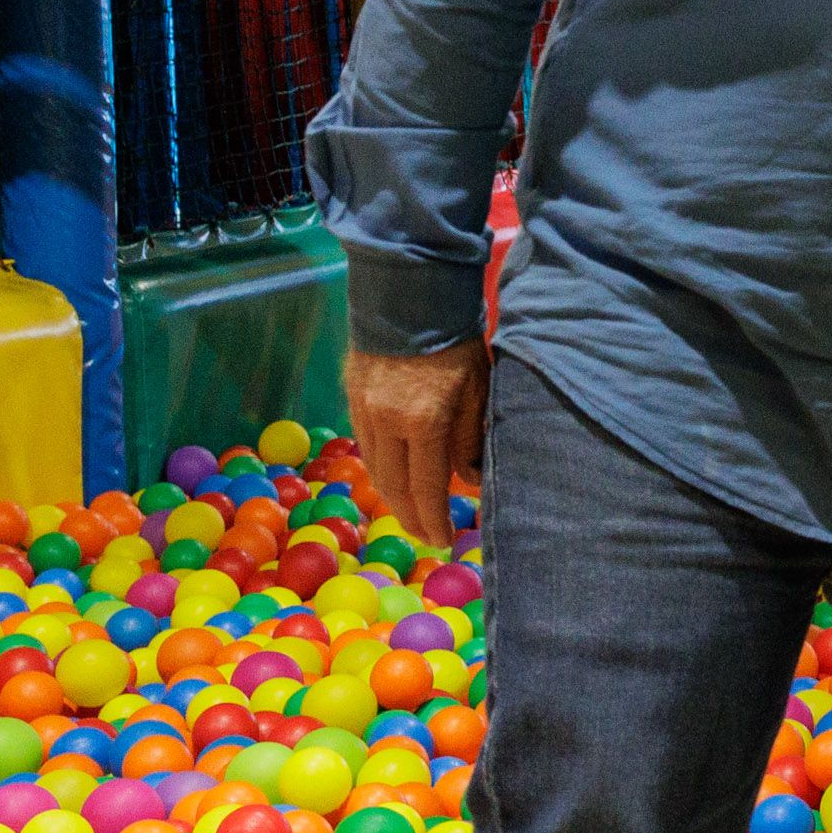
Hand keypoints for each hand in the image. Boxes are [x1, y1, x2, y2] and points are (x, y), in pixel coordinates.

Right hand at [345, 343, 488, 552]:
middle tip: (427, 535)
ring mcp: (363, 408)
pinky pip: (366, 444)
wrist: (411, 293)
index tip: (443, 539)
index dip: (434, 518)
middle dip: (411, 515)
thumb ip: (471, 439)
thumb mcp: (479, 389)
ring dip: (393, 494)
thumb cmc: (458, 340)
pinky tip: (395, 474)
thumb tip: (469, 480)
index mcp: (422, 421)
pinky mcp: (352, 395)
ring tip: (412, 512)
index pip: (427, 486)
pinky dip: (381, 465)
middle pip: (394, 484)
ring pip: (375, 467)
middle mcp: (386, 421)